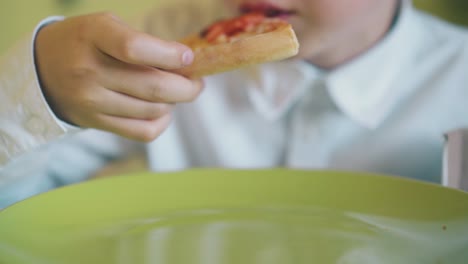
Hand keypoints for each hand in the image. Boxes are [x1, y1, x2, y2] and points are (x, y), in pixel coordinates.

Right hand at [35, 12, 202, 141]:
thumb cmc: (85, 42)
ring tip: (175, 92)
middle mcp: (90, 71)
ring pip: (153, 110)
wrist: (44, 70)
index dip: (170, 55)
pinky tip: (163, 111)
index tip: (188, 57)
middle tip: (197, 82)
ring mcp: (92, 101)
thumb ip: (143, 42)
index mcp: (93, 36)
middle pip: (154, 87)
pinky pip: (143, 132)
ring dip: (175, 102)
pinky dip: (162, 122)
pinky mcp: (97, 123)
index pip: (135, 48)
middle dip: (187, 87)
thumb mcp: (106, 26)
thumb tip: (185, 64)